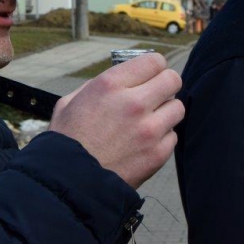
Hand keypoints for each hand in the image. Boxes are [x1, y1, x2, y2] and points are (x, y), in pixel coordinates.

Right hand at [49, 53, 183, 188]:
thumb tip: (118, 80)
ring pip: (177, 107)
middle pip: (173, 79)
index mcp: (110, 85)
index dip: (154, 67)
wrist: (70, 183)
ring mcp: (149, 129)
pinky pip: (173, 136)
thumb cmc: (67, 141)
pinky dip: (162, 137)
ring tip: (150, 120)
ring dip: (165, 111)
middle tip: (156, 94)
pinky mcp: (157, 153)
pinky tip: (145, 142)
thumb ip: (96, 86)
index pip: (155, 61)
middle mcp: (133, 103)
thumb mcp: (70, 102)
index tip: (150, 75)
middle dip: (166, 85)